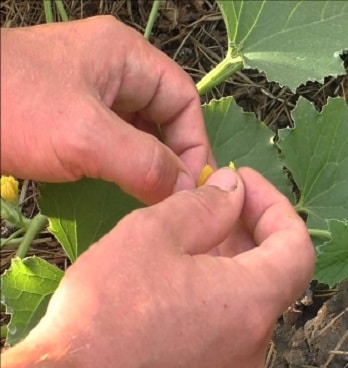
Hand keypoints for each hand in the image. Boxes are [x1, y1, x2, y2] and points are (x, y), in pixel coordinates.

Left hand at [0, 16, 210, 203]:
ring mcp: (87, 89)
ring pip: (138, 129)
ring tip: (151, 196)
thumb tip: (186, 191)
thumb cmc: (13, 107)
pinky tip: (120, 186)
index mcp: (125, 55)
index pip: (183, 98)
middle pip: (163, 114)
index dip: (194, 142)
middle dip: (171, 155)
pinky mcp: (66, 112)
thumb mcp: (86, 136)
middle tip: (174, 196)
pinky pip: (110, 138)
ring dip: (147, 162)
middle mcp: (112, 67)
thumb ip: (145, 162)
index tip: (191, 186)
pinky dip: (121, 163)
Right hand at [1, 167, 314, 367]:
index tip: (244, 186)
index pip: (298, 247)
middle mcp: (256, 347)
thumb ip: (204, 207)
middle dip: (248, 235)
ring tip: (188, 249)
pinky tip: (176, 299)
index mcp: (252, 303)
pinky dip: (214, 310)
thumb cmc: (106, 312)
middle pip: (272, 279)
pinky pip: (226, 343)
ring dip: (228, 274)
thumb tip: (234, 190)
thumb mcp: (151, 236)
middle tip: (213, 208)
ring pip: (246, 311)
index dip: (276, 208)